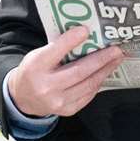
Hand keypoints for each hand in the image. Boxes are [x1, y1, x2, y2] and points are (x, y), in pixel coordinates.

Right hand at [8, 27, 124, 117]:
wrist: (23, 98)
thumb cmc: (34, 71)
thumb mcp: (38, 55)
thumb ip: (57, 48)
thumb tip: (84, 35)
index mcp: (36, 67)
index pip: (55, 52)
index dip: (71, 40)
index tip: (86, 30)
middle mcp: (46, 86)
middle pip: (79, 71)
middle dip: (101, 59)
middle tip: (116, 49)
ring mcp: (57, 101)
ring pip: (88, 84)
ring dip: (105, 70)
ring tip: (116, 59)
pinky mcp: (67, 110)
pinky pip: (88, 94)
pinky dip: (98, 82)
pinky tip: (105, 72)